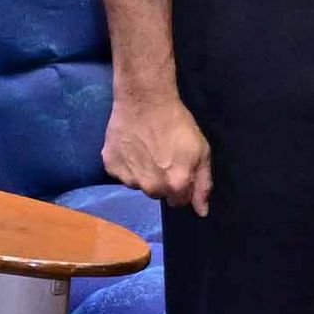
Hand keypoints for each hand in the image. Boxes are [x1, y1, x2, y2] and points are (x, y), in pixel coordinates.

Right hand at [101, 83, 212, 214]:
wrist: (145, 100)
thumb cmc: (177, 123)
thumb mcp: (202, 151)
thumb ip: (203, 184)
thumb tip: (201, 213)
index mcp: (175, 186)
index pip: (179, 202)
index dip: (182, 185)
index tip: (179, 167)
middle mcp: (150, 188)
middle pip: (157, 194)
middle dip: (162, 181)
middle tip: (162, 156)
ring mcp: (128, 179)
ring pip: (138, 184)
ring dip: (143, 173)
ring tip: (145, 149)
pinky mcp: (110, 167)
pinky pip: (121, 173)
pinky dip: (126, 164)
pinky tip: (131, 146)